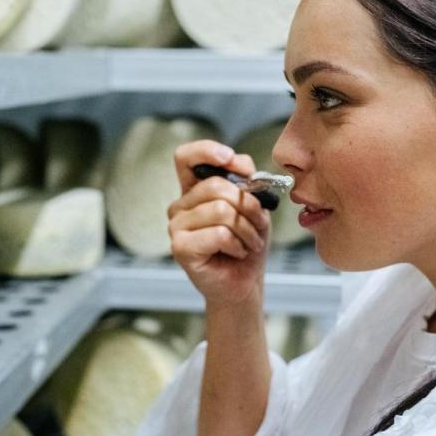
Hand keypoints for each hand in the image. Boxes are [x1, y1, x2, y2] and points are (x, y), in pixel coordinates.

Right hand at [168, 140, 270, 307]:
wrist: (245, 283)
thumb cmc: (247, 244)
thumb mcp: (253, 205)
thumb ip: (245, 182)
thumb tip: (242, 167)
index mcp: (194, 190)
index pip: (186, 157)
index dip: (208, 152)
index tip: (232, 161)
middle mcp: (180, 206)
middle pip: (215, 186)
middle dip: (248, 204)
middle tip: (259, 224)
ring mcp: (176, 227)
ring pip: (221, 211)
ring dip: (247, 228)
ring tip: (249, 242)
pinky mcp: (180, 248)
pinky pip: (219, 234)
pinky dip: (238, 244)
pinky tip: (237, 252)